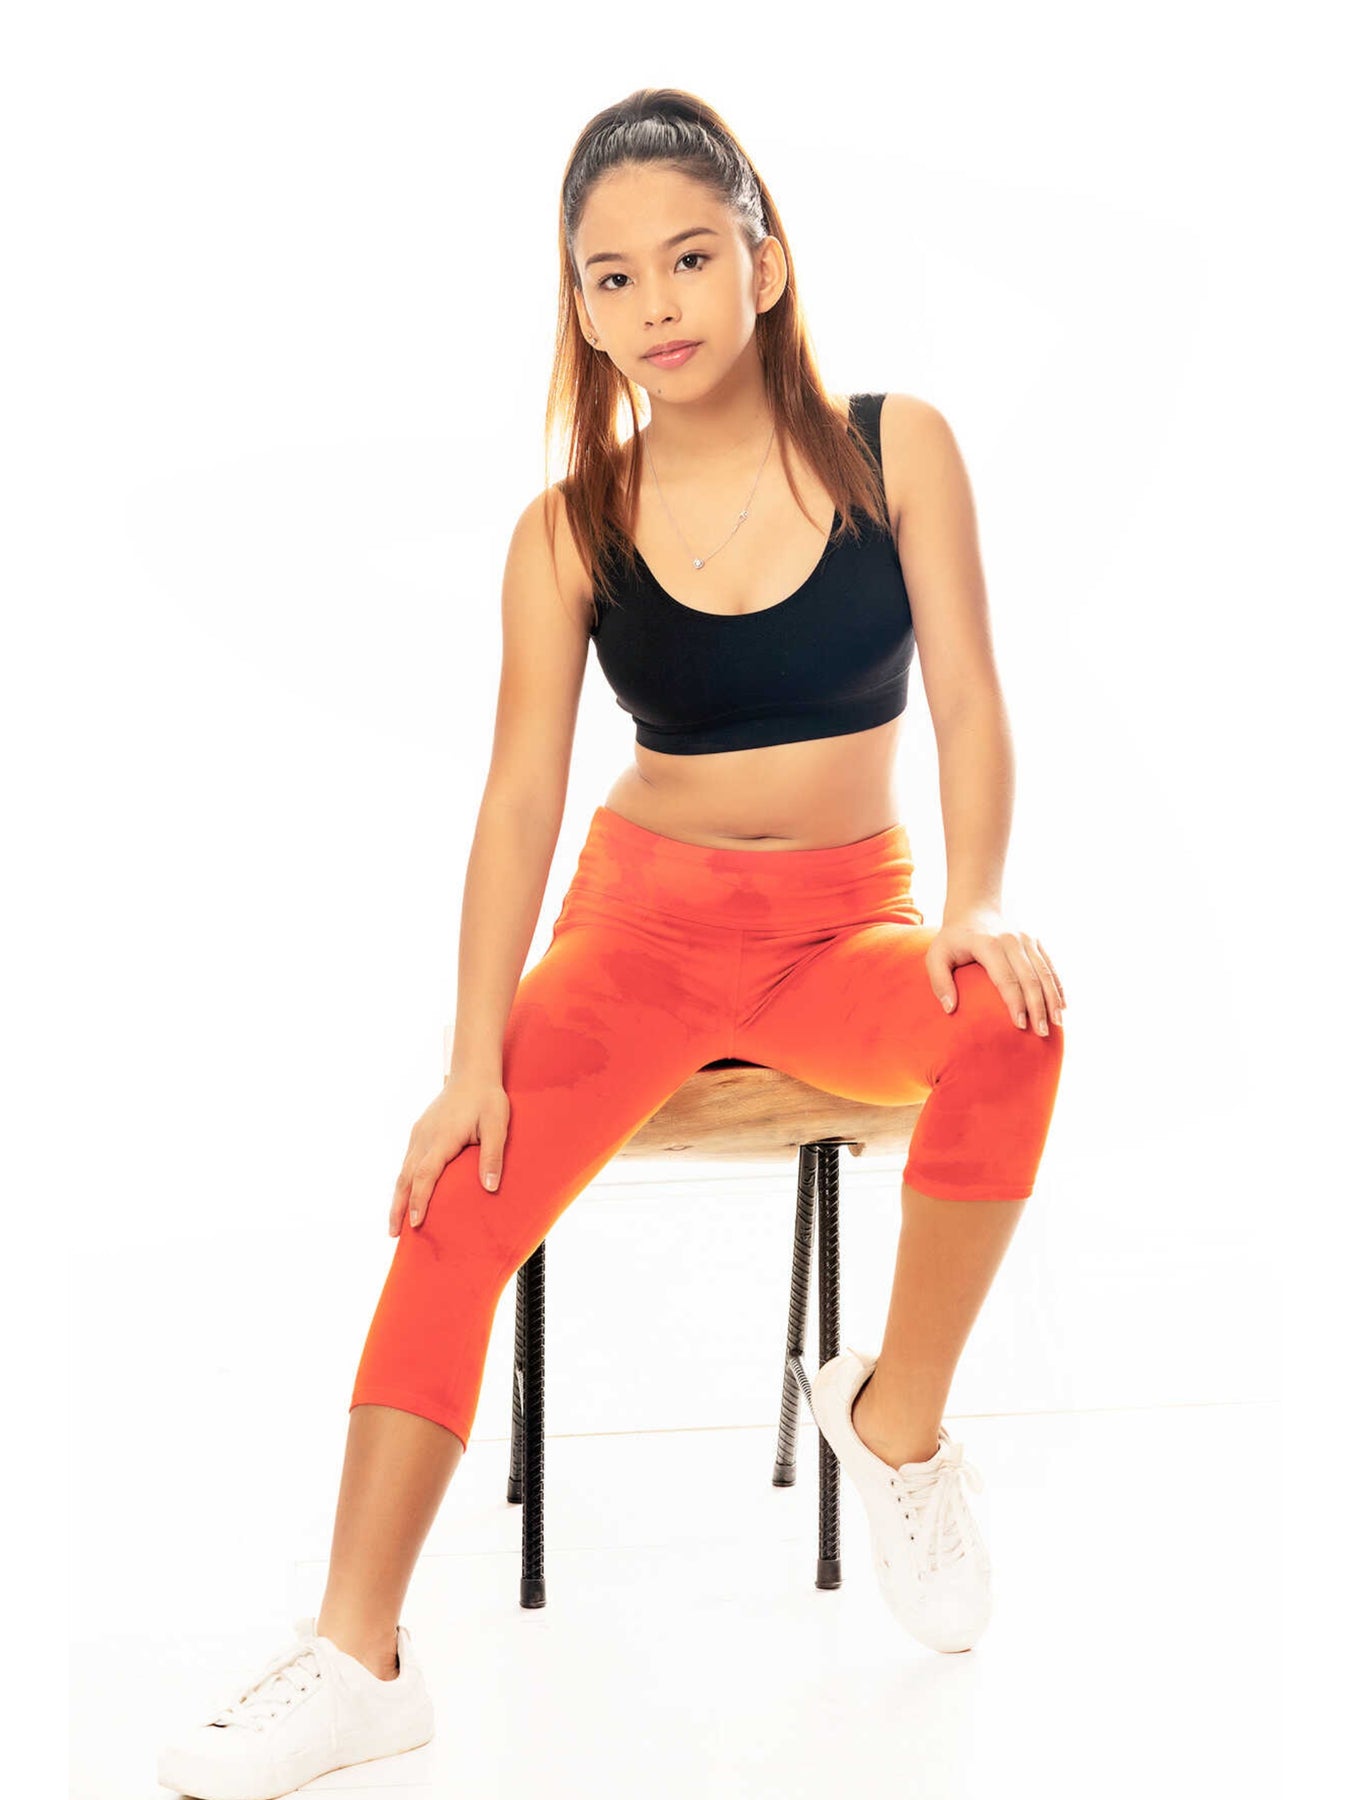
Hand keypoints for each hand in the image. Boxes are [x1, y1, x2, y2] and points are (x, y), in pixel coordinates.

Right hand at [389, 1076, 510, 1234]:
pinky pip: (407, 1161)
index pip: (425, 1175)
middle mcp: (424, 1137)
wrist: (472, 1072)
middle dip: (398, 1208)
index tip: (416, 1223)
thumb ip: (493, 1155)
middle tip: (394, 1235)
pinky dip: (403, 1182)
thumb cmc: (487, 1098)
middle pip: (405, 1178)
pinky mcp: (419, 1132)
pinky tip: (405, 1196)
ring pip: (403, 1171)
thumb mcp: (497, 1125)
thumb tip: (490, 1187)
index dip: (419, 1200)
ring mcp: (419, 1134)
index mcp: (441, 1138)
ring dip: (398, 1198)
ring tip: (395, 1224)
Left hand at [926, 906, 1065, 1033]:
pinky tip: (1063, 1005)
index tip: (1020, 1025)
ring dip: (1053, 998)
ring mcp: (1026, 939)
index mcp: (988, 944)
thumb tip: (949, 1008)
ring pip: (1044, 972)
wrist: (974, 909)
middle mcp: (1011, 940)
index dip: (1015, 1002)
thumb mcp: (936, 956)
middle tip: (1042, 1032)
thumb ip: (939, 982)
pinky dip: (1058, 985)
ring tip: (1057, 1023)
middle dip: (1038, 1007)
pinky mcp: (1035, 940)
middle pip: (1029, 978)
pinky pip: (1049, 965)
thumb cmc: (953, 940)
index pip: (1006, 978)